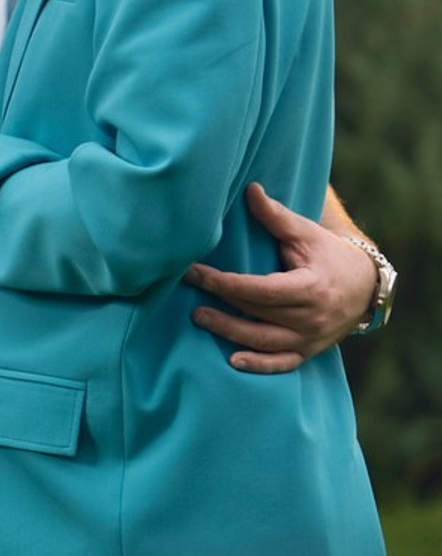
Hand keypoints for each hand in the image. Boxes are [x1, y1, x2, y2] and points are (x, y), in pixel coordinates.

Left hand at [184, 183, 376, 372]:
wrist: (366, 286)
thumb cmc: (329, 255)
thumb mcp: (306, 234)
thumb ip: (276, 216)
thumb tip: (250, 189)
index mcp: (310, 287)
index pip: (258, 289)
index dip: (223, 283)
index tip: (194, 273)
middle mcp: (311, 316)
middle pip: (256, 314)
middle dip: (220, 305)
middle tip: (188, 296)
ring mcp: (310, 338)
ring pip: (263, 341)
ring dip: (229, 333)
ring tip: (199, 319)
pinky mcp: (308, 351)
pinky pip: (282, 364)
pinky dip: (259, 365)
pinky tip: (233, 361)